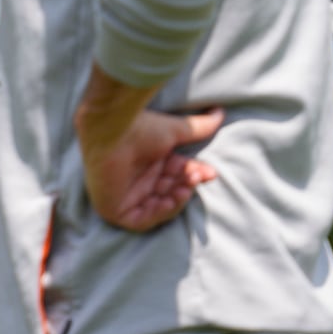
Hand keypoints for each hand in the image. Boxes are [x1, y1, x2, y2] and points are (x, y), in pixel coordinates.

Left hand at [78, 104, 223, 231]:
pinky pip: (140, 220)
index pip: (176, 174)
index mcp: (149, 161)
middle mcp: (137, 178)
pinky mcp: (113, 208)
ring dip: (176, 200)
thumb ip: (198, 127)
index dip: (195, 174)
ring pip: (158, 207)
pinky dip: (157, 214)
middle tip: (196, 176)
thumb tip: (220, 112)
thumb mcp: (175, 130)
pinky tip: (168, 201)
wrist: (112, 131)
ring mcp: (125, 194)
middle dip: (187, 185)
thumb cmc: (139, 128)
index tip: (212, 172)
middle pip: (169, 190)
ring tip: (184, 188)